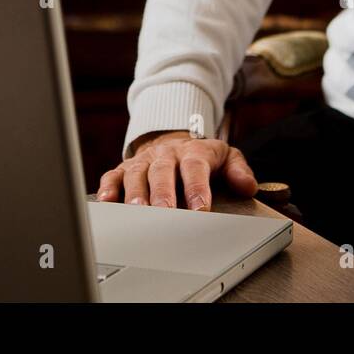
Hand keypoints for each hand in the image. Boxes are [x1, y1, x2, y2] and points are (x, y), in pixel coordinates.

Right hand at [96, 130, 259, 210]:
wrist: (172, 139)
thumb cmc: (200, 156)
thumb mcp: (225, 157)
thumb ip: (238, 170)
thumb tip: (247, 186)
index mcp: (192, 152)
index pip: (195, 168)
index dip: (197, 188)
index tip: (200, 210)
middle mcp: (165, 155)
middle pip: (162, 171)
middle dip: (163, 194)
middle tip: (165, 214)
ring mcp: (143, 161)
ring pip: (137, 174)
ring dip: (136, 194)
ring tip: (137, 212)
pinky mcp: (125, 168)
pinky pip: (113, 175)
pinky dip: (108, 187)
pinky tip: (106, 202)